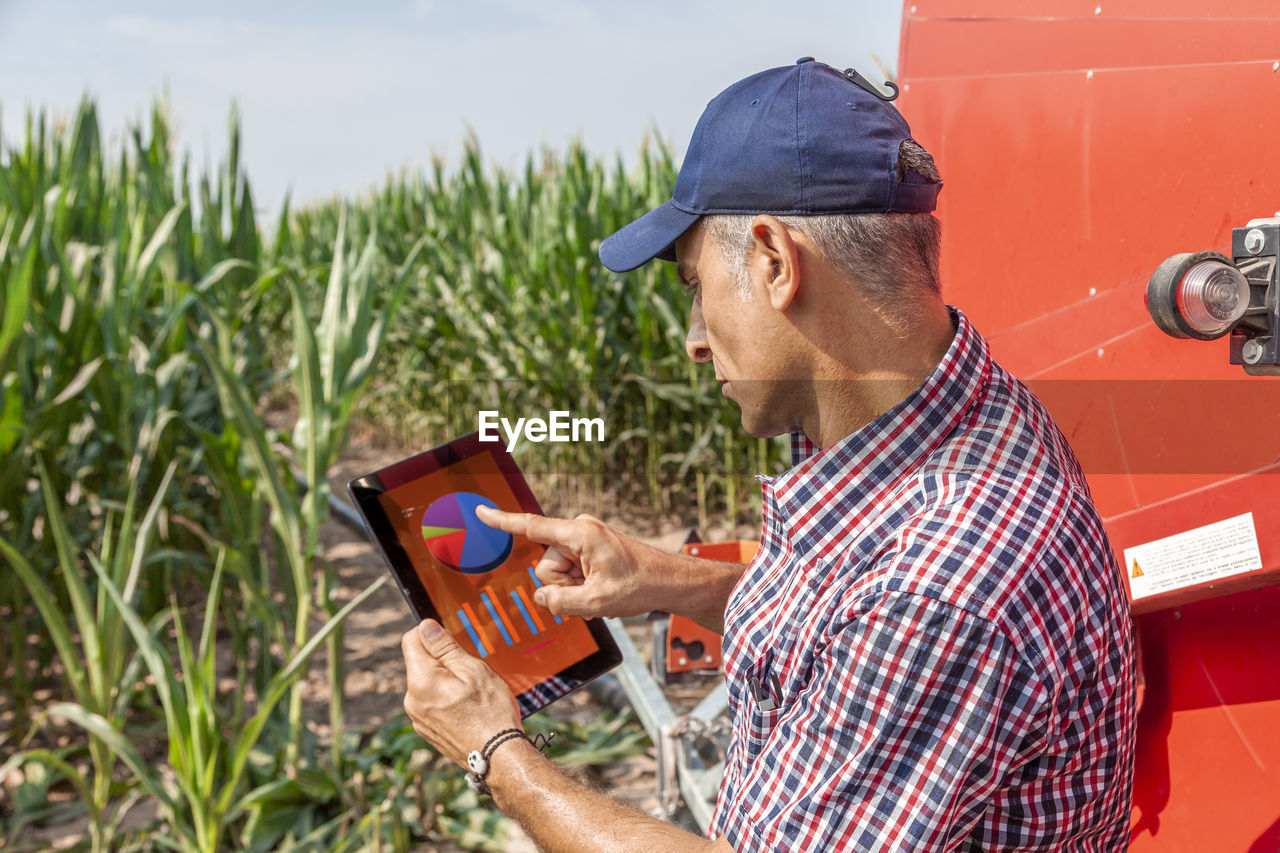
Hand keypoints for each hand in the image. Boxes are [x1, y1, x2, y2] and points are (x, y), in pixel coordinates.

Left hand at [401, 619, 520, 766]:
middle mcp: (412, 701)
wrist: (498, 758)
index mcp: (421, 681)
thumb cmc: (491, 713)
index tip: (452, 639)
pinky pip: (431, 703)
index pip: (411, 640)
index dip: (431, 633)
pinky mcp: (427, 731)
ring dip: (445, 680)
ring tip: (472, 693)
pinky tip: (467, 708)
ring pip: (427, 684)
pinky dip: (446, 699)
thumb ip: (445, 647)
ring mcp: (418, 719)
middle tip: (470, 671)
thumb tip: (426, 627)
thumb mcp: (473, 670)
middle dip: (442, 660)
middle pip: (420, 663)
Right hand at [474, 506, 660, 618]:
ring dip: (574, 589)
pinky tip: (600, 595)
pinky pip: (571, 571)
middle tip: (592, 596)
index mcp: (580, 534)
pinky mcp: (591, 548)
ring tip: (601, 595)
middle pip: (546, 564)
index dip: (503, 522)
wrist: (670, 582)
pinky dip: (581, 586)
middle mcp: (580, 531)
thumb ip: (560, 601)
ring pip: (558, 572)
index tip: (481, 512)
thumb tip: (541, 597)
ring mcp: (586, 539)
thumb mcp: (596, 602)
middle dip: (562, 586)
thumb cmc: (641, 585)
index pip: (532, 527)